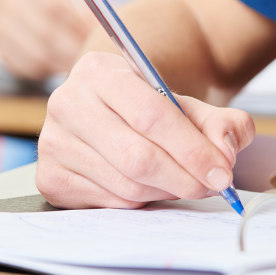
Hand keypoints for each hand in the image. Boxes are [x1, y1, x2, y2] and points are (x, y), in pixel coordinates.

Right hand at [0, 0, 94, 80]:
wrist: (16, 3)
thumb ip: (90, 4)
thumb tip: (116, 25)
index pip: (56, 5)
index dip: (81, 24)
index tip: (99, 35)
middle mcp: (7, 4)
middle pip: (46, 33)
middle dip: (77, 49)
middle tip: (96, 58)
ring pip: (38, 55)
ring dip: (65, 64)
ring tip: (84, 65)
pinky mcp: (0, 52)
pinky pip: (28, 69)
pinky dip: (49, 72)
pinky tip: (63, 68)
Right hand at [35, 52, 254, 208]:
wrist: (109, 112)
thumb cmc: (149, 109)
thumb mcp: (189, 105)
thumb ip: (221, 123)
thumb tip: (225, 150)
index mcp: (99, 71)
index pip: (151, 115)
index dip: (192, 150)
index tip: (223, 172)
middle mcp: (67, 103)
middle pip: (137, 157)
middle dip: (184, 178)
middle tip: (213, 186)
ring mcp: (53, 143)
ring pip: (126, 185)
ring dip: (166, 192)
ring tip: (183, 182)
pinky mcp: (50, 177)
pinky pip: (110, 203)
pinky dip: (140, 202)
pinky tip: (150, 187)